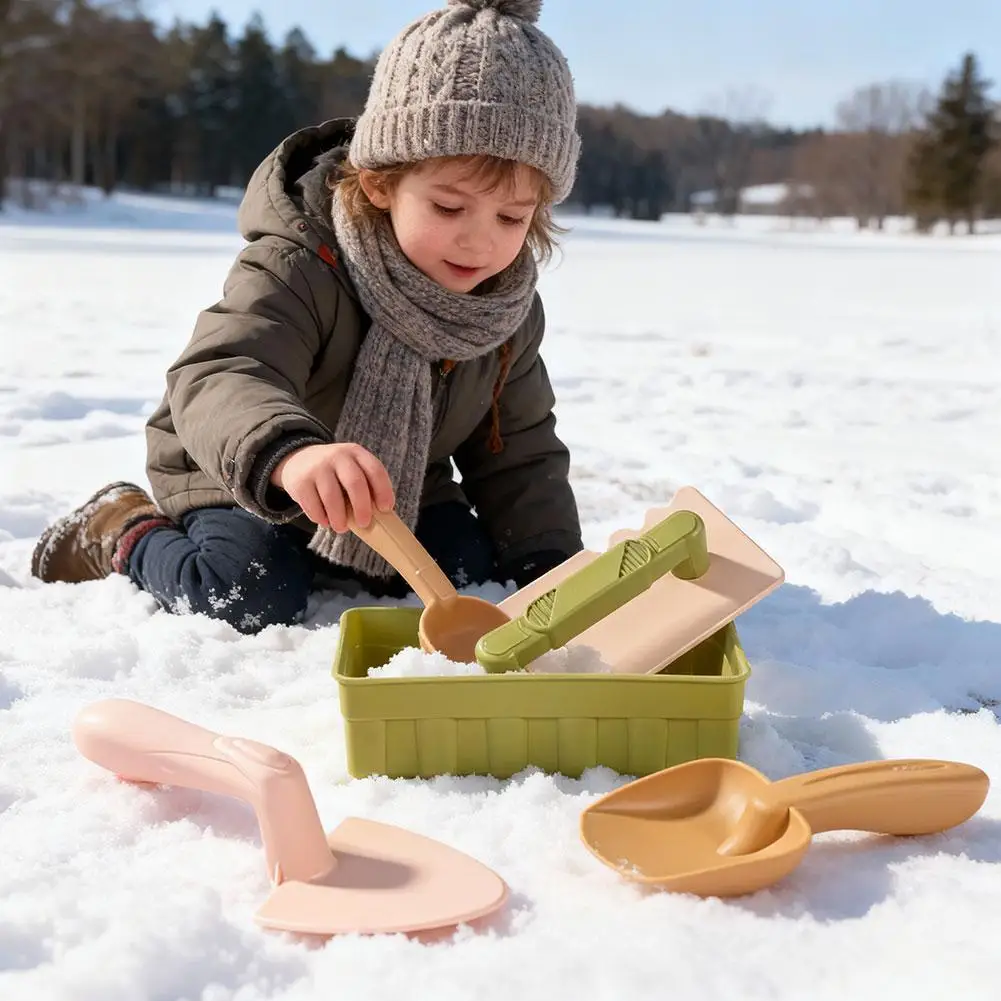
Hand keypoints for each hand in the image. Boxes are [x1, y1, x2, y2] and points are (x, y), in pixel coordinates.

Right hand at [271, 443, 394, 531]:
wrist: (299, 460)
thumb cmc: (335, 473)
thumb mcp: (352, 469)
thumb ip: (365, 486)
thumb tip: (379, 518)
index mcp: (356, 453)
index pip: (375, 470)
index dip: (383, 491)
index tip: (386, 509)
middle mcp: (337, 456)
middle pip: (355, 483)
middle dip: (362, 507)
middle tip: (365, 523)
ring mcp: (317, 468)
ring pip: (332, 497)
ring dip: (340, 518)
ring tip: (342, 528)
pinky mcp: (300, 482)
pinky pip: (313, 505)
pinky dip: (321, 518)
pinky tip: (326, 521)